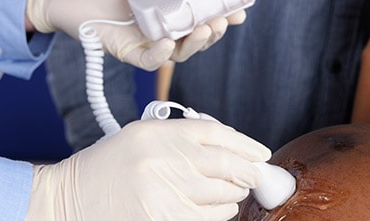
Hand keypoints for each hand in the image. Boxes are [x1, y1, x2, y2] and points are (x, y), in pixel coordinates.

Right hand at [23, 118, 270, 220]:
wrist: (65, 203)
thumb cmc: (105, 170)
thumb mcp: (138, 139)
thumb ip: (178, 139)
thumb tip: (226, 151)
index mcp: (157, 131)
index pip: (215, 132)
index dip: (244, 143)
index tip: (260, 152)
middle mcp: (164, 156)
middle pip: (226, 162)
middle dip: (250, 171)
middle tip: (260, 176)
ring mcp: (165, 187)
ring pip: (223, 190)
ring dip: (237, 192)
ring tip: (238, 192)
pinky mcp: (164, 217)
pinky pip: (210, 214)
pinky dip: (224, 210)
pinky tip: (225, 207)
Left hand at [26, 0, 247, 69]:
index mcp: (172, 17)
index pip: (204, 21)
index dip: (224, 18)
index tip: (241, 11)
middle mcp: (164, 33)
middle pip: (197, 40)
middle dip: (215, 32)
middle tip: (224, 20)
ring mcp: (148, 45)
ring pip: (180, 54)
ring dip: (196, 44)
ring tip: (206, 29)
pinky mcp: (129, 53)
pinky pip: (149, 61)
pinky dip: (160, 54)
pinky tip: (167, 43)